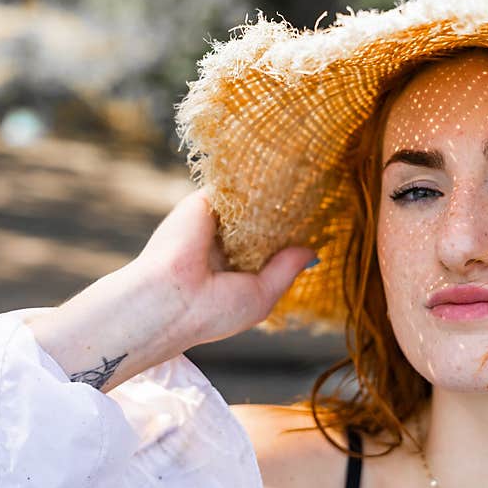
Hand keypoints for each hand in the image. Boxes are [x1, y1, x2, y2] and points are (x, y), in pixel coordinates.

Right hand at [133, 185, 317, 346]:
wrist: (171, 297)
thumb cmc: (214, 309)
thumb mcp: (262, 296)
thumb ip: (286, 271)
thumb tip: (312, 253)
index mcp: (233, 271)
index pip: (266, 248)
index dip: (288, 240)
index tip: (315, 228)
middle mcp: (222, 246)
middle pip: (260, 223)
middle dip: (283, 216)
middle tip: (316, 203)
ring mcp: (212, 222)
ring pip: (248, 203)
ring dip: (272, 197)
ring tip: (306, 186)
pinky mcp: (203, 201)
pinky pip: (234, 185)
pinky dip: (255, 183)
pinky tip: (283, 178)